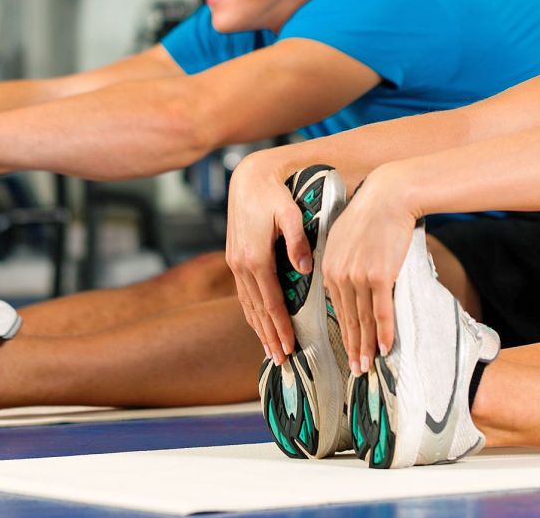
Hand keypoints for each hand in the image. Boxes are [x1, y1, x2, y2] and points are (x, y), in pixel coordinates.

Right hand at [225, 151, 313, 364]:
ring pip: (247, 305)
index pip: (271, 302)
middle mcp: (241, 265)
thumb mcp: (290, 212)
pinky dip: (250, 312)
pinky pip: (242, 293)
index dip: (281, 327)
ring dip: (258, 329)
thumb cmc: (273, 193)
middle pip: (257, 310)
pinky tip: (257, 323)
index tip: (291, 347)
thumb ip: (298, 241)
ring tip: (269, 351)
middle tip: (281, 361)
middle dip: (269, 337)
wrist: (248, 178)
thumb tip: (305, 269)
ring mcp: (234, 263)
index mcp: (255, 258)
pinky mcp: (234, 258)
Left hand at [319, 165, 417, 374]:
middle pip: (347, 318)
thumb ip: (340, 262)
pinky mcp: (380, 275)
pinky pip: (382, 311)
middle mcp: (340, 275)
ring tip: (367, 365)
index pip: (335, 308)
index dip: (342, 331)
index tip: (345, 348)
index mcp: (328, 267)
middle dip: (352, 347)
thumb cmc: (370, 214)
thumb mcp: (343, 237)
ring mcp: (359, 276)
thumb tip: (345, 284)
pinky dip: (384, 332)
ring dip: (366, 346)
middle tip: (355, 369)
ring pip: (363, 319)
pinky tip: (385, 348)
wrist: (389, 196)